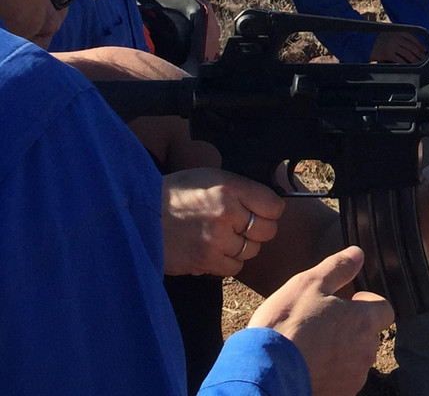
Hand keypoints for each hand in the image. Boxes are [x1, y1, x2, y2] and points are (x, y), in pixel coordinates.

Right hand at [161, 168, 284, 276]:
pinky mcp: (206, 261)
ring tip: (222, 237)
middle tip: (241, 226)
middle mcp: (227, 213)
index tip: (261, 211)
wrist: (138, 216)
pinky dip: (228, 261)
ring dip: (241, 246)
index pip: (274, 206)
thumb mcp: (209, 178)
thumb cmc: (175, 194)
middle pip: (267, 231)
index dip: (270, 210)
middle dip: (258, 229)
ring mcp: (217, 239)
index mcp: (230, 188)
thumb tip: (269, 204)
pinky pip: (234, 267)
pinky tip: (213, 250)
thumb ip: (240, 189)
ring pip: (252, 250)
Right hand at [249, 246, 394, 395]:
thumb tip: (358, 254)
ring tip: (312, 344)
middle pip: (369, 334)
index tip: (349, 301)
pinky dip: (331, 371)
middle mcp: (365, 351)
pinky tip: (308, 364)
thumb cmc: (286, 325)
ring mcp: (353, 377)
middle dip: (352, 327)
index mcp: (363, 321)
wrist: (264, 371)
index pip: (386, 309)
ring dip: (342, 350)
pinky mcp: (340, 394)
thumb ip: (338, 267)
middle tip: (323, 322)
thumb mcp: (309, 284)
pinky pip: (342, 379)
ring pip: (356, 358)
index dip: (368, 303)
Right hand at [369, 30, 428, 62]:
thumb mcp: (392, 34)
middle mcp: (396, 37)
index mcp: (398, 31)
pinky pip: (400, 59)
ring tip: (419, 63)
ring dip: (415, 59)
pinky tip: (409, 66)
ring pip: (407, 54)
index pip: (413, 38)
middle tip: (425, 59)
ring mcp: (392, 45)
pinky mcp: (387, 53)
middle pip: (412, 47)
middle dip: (420, 53)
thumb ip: (402, 37)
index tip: (425, 51)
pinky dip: (406, 63)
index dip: (420, 45)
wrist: (366, 42)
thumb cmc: (381, 40)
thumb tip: (415, 46)